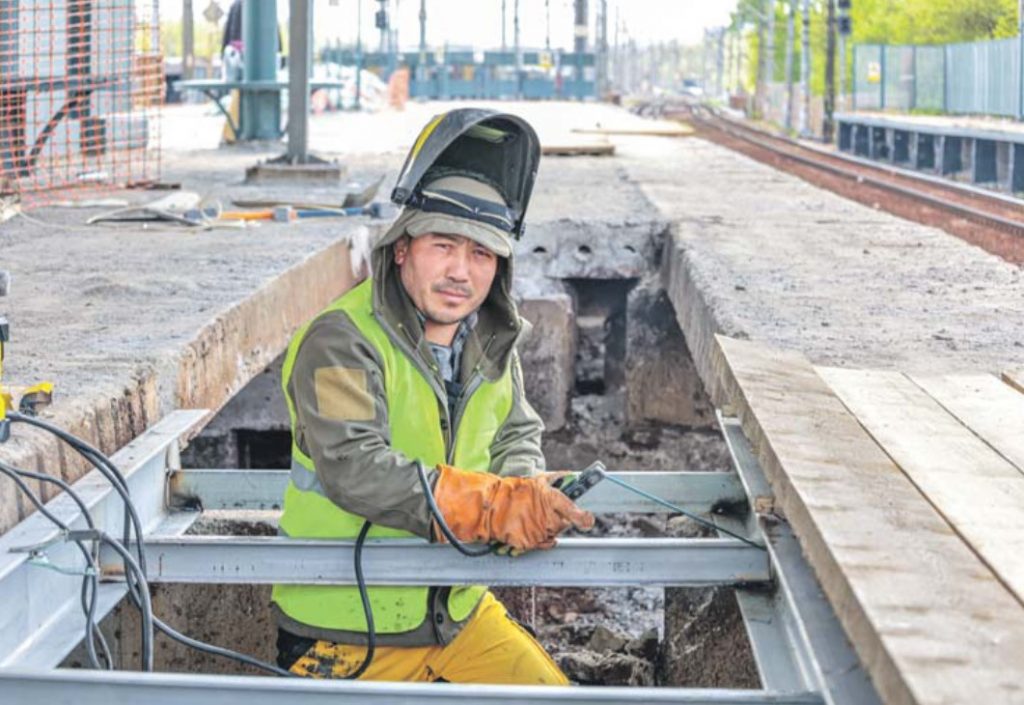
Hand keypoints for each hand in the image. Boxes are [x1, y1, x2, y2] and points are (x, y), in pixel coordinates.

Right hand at [432, 465, 594, 552]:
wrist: (491, 506)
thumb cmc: (514, 492)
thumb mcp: (537, 480)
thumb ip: (557, 478)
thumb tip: (572, 475)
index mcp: (550, 498)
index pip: (573, 510)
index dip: (583, 517)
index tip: (588, 519)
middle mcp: (547, 517)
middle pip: (564, 525)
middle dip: (558, 520)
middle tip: (545, 513)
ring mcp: (538, 531)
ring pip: (552, 535)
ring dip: (546, 529)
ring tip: (532, 518)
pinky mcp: (529, 543)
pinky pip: (540, 544)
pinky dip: (536, 538)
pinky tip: (527, 527)